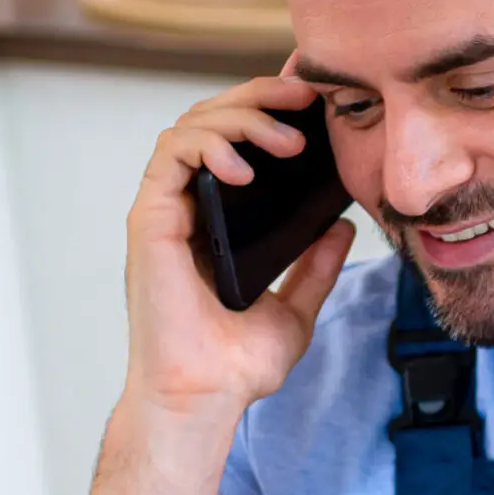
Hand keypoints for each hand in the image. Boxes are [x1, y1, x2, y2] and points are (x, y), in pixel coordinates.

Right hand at [122, 71, 356, 420]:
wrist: (206, 398)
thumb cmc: (235, 366)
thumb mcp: (295, 310)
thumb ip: (315, 269)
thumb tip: (342, 228)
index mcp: (216, 222)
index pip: (237, 142)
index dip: (269, 109)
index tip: (313, 101)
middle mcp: (186, 209)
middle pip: (212, 120)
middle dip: (260, 97)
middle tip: (305, 96)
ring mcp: (165, 211)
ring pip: (191, 126)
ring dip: (241, 117)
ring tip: (287, 140)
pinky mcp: (150, 220)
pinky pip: (171, 155)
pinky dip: (207, 145)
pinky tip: (244, 165)